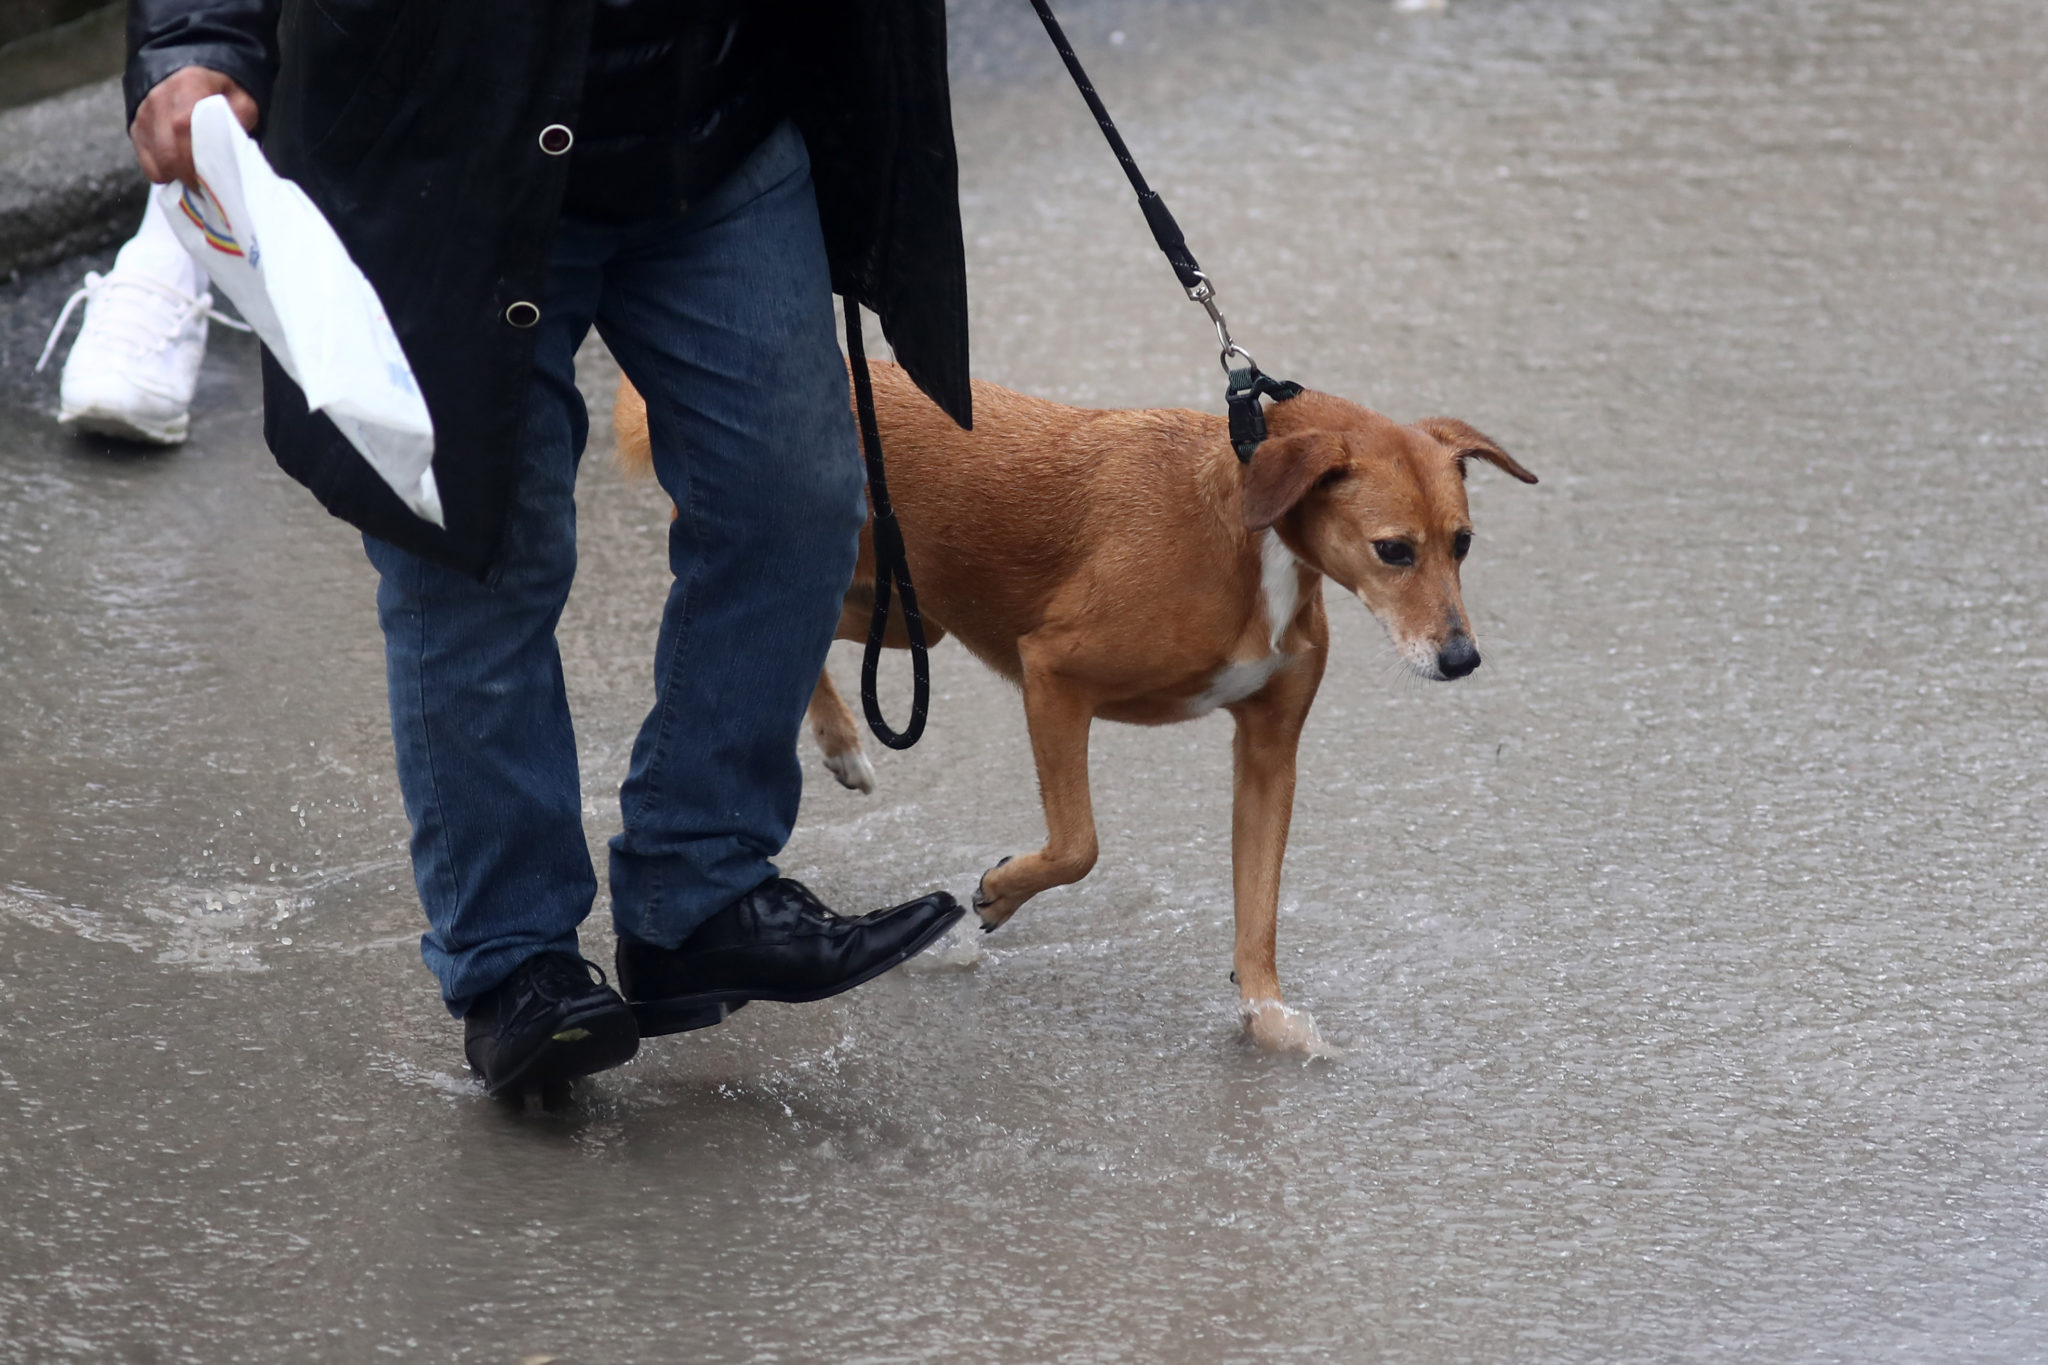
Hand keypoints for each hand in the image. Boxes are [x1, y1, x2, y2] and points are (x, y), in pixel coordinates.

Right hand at [130, 67, 258, 186]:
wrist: (187, 73)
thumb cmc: (219, 91)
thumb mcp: (241, 99)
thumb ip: (241, 120)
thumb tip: (235, 150)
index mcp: (188, 88)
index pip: (185, 131)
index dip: (199, 163)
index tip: (215, 181)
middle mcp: (159, 100)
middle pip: (169, 153)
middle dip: (190, 178)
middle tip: (209, 190)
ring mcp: (144, 115)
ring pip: (156, 162)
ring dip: (178, 178)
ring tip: (197, 181)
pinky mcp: (136, 129)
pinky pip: (147, 163)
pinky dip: (164, 174)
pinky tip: (181, 171)